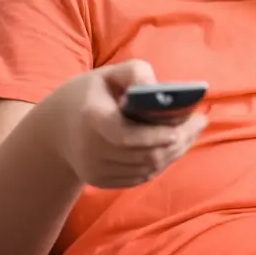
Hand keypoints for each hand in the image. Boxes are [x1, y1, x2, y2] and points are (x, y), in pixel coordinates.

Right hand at [52, 60, 206, 188]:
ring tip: (193, 131)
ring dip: (175, 151)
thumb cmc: (90, 94)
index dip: (155, 136)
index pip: (125, 136)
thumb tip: (159, 89)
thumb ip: (136, 73)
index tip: (180, 129)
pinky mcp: (102, 182)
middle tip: (200, 122)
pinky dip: (162, 161)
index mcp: (91, 119)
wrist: (56, 129)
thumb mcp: (108, 74)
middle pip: (144, 154)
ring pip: (147, 167)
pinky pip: (141, 176)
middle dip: (178, 140)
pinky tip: (175, 145)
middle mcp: (91, 150)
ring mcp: (96, 170)